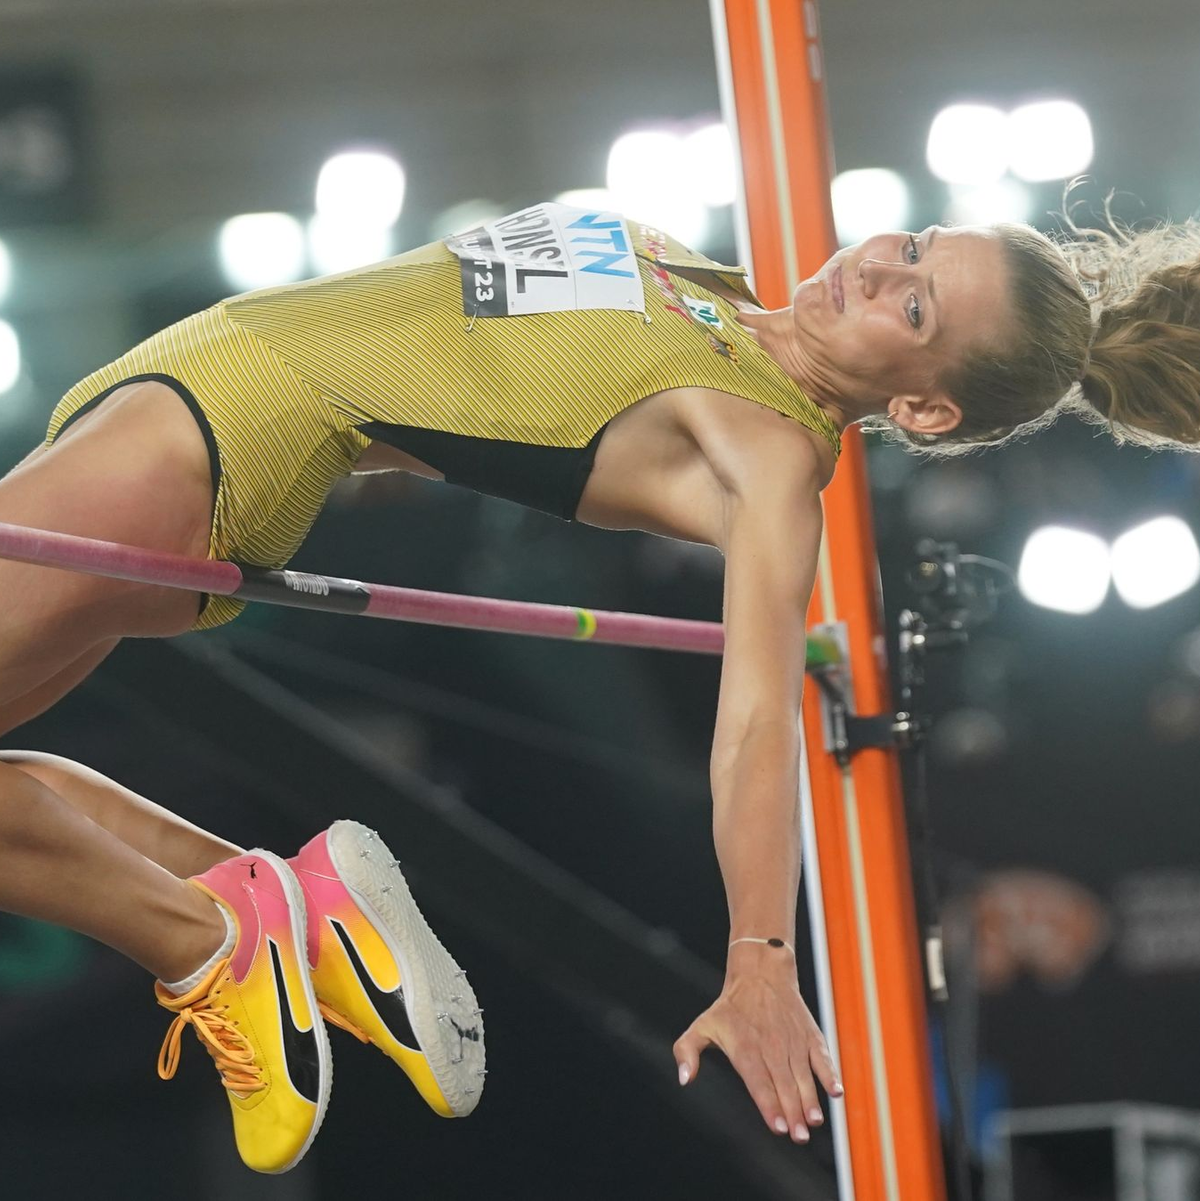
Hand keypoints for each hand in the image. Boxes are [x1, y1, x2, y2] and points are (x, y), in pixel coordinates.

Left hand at [673, 972, 842, 1142]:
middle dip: (792, 1112)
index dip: (769, 1105)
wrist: (760, 973)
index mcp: (746, 1048)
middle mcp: (772, 1046)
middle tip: (799, 1137)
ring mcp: (794, 1040)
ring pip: (803, 1075)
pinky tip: (837, 1092)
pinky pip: (822, 1057)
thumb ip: (687, 1051)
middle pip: (783, 1084)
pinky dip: (830, 1073)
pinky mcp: (810, 1035)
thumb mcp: (702, 1025)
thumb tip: (684, 1079)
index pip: (758, 1082)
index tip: (778, 1127)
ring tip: (814, 1121)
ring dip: (810, 1100)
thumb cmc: (729, 1007)